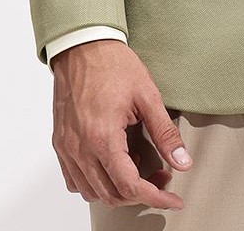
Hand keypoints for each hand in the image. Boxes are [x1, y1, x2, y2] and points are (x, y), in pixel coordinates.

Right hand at [50, 39, 192, 209]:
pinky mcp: (60, 142)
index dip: (155, 197)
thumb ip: (165, 132)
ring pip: (91, 192)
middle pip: (111, 195)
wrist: (82, 45)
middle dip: (141, 194)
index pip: (130, 186)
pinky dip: (94, 183)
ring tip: (137, 170)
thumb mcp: (147, 95)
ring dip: (117, 191)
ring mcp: (67, 147)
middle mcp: (80, 148)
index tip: (172, 199)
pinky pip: (74, 180)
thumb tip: (183, 161)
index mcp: (102, 137)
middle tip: (161, 179)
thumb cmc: (112, 64)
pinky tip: (112, 166)